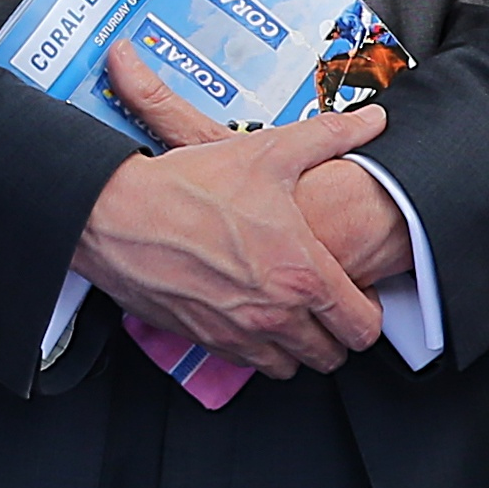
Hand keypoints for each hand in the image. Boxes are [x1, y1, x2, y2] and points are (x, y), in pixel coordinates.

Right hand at [75, 55, 394, 378]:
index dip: (370, 314)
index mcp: (302, 274)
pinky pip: (247, 365)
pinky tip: (250, 315)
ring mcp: (238, 333)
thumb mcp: (268, 152)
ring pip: (290, 367)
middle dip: (336, 335)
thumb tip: (372, 120)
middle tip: (328, 309)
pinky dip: (256, 348)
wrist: (117, 214)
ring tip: (291, 315)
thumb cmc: (189, 186)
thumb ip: (329, 136)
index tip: (362, 297)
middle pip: (331, 355)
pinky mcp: (204, 340)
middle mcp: (275, 314)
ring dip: (296, 346)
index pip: (362, 326)